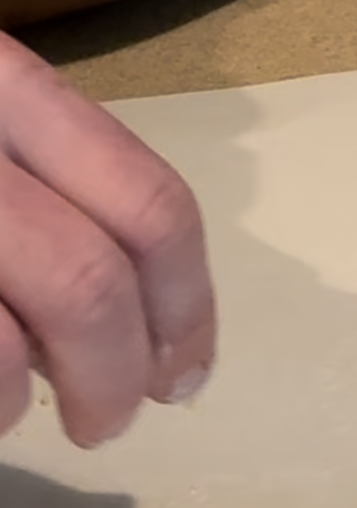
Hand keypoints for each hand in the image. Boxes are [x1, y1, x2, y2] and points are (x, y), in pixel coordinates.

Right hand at [0, 35, 215, 445]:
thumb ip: (45, 188)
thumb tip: (118, 324)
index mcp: (10, 86)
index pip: (147, 201)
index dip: (187, 307)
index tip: (188, 373)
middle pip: (90, 281)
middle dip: (118, 374)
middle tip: (109, 421)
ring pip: (9, 344)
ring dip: (23, 401)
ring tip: (17, 417)